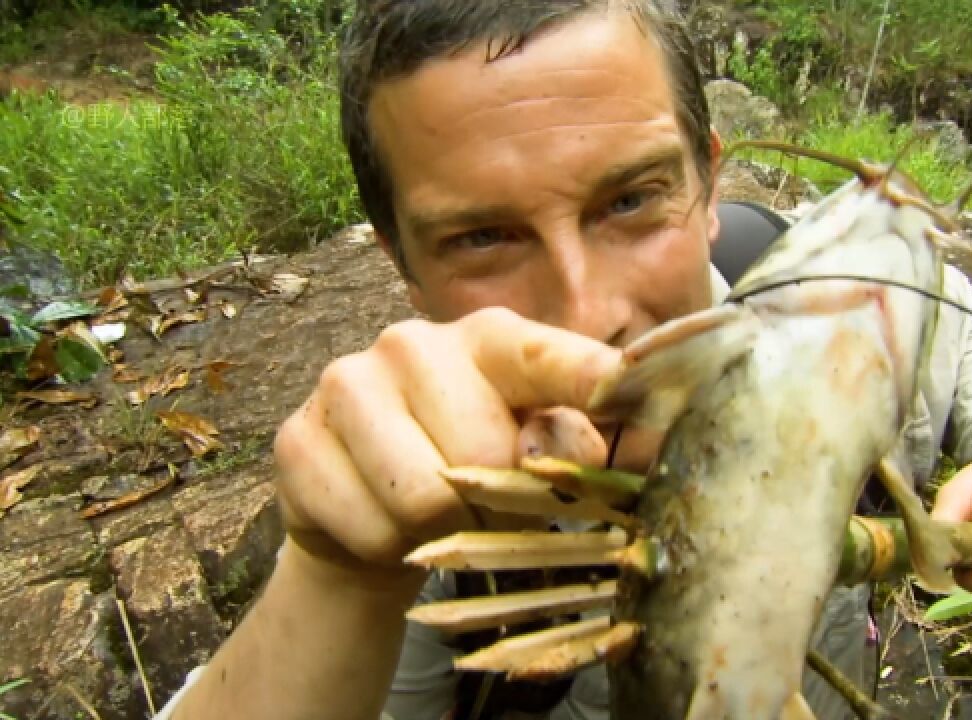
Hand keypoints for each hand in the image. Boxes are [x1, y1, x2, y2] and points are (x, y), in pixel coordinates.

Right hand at [272, 307, 621, 578]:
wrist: (370, 513)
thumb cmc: (474, 471)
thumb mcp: (534, 452)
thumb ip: (568, 443)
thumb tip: (586, 452)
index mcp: (490, 338)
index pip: (547, 355)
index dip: (589, 376)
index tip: (623, 387)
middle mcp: (413, 343)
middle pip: (483, 454)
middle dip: (494, 500)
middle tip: (480, 501)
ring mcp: (346, 383)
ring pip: (424, 497)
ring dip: (441, 529)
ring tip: (435, 512)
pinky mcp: (298, 439)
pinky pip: (370, 527)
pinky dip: (389, 548)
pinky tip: (385, 521)